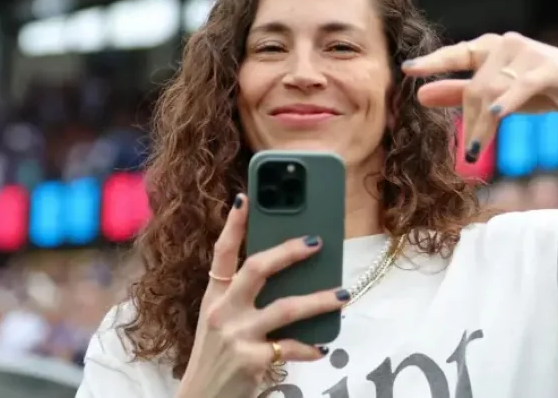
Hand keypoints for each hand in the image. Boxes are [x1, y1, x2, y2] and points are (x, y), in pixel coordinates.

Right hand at [177, 194, 346, 397]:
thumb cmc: (218, 357)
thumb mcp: (222, 323)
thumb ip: (246, 299)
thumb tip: (293, 275)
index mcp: (214, 298)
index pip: (221, 253)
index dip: (233, 224)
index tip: (245, 197)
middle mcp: (222, 311)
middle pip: (256, 268)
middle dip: (289, 250)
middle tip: (317, 241)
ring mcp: (237, 335)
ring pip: (286, 307)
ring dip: (319, 299)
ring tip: (343, 294)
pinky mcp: (253, 360)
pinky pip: (292, 347)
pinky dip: (311, 346)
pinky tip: (324, 346)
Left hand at [402, 32, 557, 159]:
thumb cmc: (540, 91)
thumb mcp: (496, 94)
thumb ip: (459, 92)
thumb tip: (421, 94)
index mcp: (491, 49)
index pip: (457, 54)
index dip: (433, 61)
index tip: (407, 69)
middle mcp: (506, 45)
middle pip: (475, 86)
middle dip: (469, 121)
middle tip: (469, 151)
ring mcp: (528, 53)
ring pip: (493, 90)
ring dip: (483, 124)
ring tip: (475, 150)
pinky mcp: (549, 67)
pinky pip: (520, 86)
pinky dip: (506, 101)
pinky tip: (494, 114)